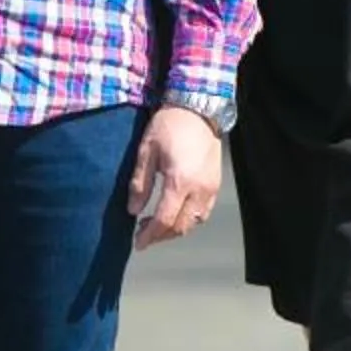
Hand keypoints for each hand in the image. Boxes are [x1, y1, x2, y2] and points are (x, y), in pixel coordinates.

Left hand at [128, 105, 223, 250]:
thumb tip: (133, 210)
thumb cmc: (170, 125)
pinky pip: (204, 211)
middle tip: (142, 234)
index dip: (149, 236)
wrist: (199, 107)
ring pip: (195, 222)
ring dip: (176, 229)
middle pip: (181, 226)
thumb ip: (140, 183)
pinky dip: (190, 219)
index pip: (164, 220)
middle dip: (161, 236)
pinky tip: (176, 211)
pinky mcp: (216, 182)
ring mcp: (211, 186)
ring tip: (158, 223)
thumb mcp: (146, 151)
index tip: (137, 244)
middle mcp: (199, 188)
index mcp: (180, 181)